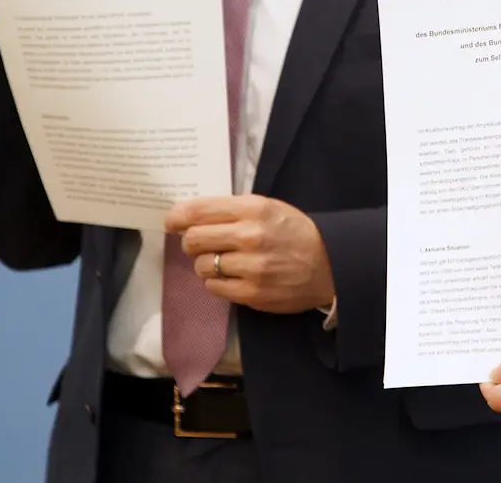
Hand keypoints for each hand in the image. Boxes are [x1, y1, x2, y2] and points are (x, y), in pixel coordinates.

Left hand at [165, 195, 335, 313]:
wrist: (329, 264)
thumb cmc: (294, 232)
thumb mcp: (268, 207)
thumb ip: (232, 210)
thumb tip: (189, 216)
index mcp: (253, 209)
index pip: (199, 210)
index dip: (177, 216)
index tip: (171, 222)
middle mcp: (250, 236)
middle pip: (193, 239)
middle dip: (191, 242)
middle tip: (199, 244)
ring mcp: (251, 267)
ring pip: (201, 266)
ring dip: (205, 264)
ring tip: (224, 262)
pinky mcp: (252, 293)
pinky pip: (214, 287)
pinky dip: (217, 282)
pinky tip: (232, 276)